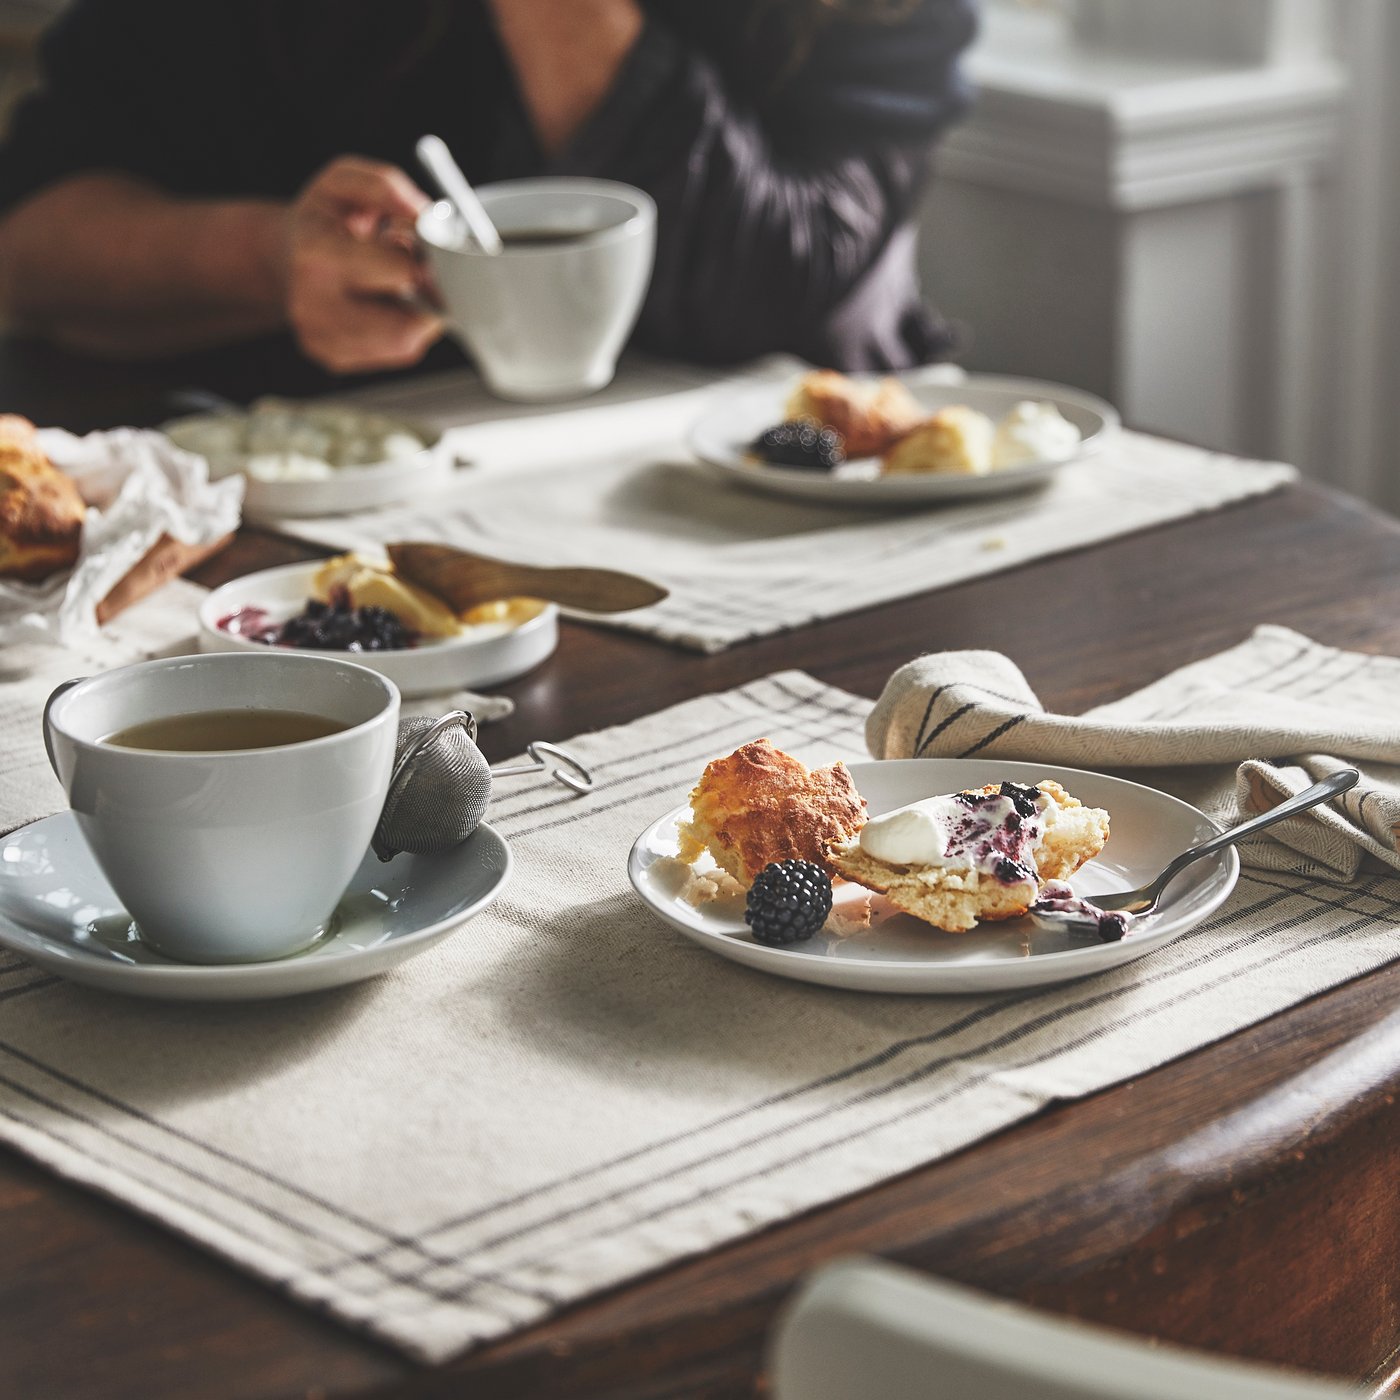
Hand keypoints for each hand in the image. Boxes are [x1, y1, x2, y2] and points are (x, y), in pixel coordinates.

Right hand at [283, 156, 442, 373]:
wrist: (282, 256)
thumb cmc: (321, 220)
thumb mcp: (344, 181)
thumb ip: (386, 186)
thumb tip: (424, 213)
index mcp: (317, 256)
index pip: (401, 273)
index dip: (426, 260)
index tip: (426, 249)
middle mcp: (314, 305)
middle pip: (405, 326)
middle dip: (423, 297)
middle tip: (415, 271)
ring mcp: (322, 339)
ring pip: (405, 344)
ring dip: (413, 315)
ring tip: (391, 285)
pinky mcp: (334, 358)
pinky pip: (394, 353)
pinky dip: (400, 329)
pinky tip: (381, 305)